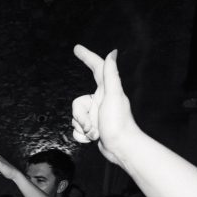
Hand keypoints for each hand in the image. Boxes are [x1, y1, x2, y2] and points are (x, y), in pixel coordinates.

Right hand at [71, 46, 138, 163]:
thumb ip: (111, 74)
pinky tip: (93, 139)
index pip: (96, 67)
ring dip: (83, 127)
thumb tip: (112, 52)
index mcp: (106, 90)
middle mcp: (100, 100)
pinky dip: (82, 135)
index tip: (77, 48)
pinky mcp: (93, 127)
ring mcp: (96, 114)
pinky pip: (78, 128)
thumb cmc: (118, 122)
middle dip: (80, 117)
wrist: (120, 147)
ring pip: (76, 117)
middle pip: (77, 102)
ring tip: (95, 133)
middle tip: (93, 125)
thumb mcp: (113, 95)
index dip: (87, 56)